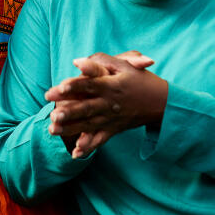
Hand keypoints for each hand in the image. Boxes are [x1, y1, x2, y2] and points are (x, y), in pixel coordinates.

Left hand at [46, 51, 167, 157]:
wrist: (162, 103)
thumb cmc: (141, 79)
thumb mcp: (125, 65)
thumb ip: (102, 61)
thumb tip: (77, 62)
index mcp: (112, 86)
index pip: (90, 85)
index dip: (76, 85)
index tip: (60, 87)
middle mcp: (110, 104)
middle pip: (87, 107)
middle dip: (68, 111)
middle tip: (52, 114)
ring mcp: (111, 119)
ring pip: (88, 124)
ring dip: (71, 128)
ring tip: (52, 130)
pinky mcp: (114, 129)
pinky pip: (100, 139)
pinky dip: (88, 147)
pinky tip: (74, 153)